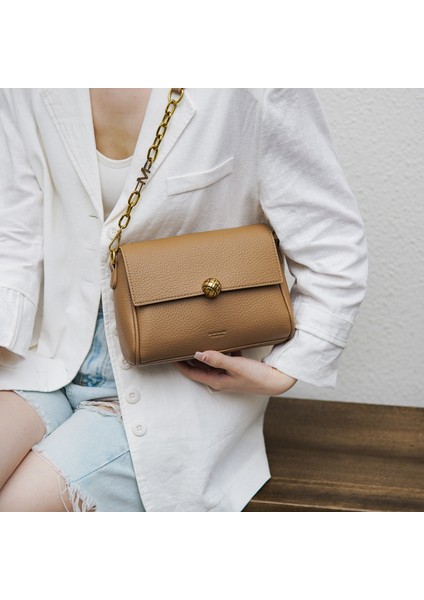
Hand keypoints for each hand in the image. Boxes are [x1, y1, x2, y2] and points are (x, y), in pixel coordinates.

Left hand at [173, 350, 296, 395]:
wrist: (277, 381)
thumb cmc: (257, 376)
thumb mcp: (235, 366)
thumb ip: (217, 359)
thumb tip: (197, 354)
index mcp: (217, 381)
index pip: (192, 373)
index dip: (180, 365)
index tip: (170, 355)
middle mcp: (220, 380)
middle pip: (199, 368)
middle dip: (189, 358)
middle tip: (179, 346)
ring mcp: (228, 375)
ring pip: (211, 363)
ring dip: (204, 354)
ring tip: (197, 341)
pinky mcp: (237, 370)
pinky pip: (224, 360)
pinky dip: (220, 352)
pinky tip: (222, 342)